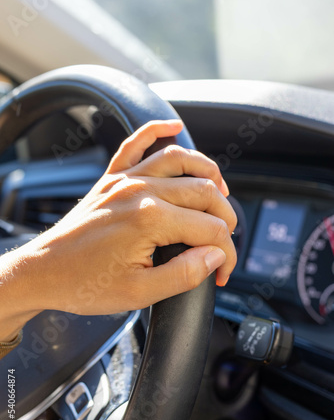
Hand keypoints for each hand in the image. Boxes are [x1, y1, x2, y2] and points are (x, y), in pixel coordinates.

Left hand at [0, 120, 236, 336]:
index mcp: (151, 219)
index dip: (226, 253)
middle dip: (226, 217)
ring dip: (208, 171)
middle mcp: (141, 191)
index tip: (222, 273)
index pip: (211, 229)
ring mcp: (125, 180)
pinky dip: (157, 130)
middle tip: (225, 241)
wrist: (42, 272)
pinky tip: (173, 126)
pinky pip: (136, 143)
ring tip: (221, 190)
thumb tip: (215, 256)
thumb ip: (184, 274)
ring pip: (180, 160)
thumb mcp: (140, 293)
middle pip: (205, 191)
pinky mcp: (111, 179)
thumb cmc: (83, 284)